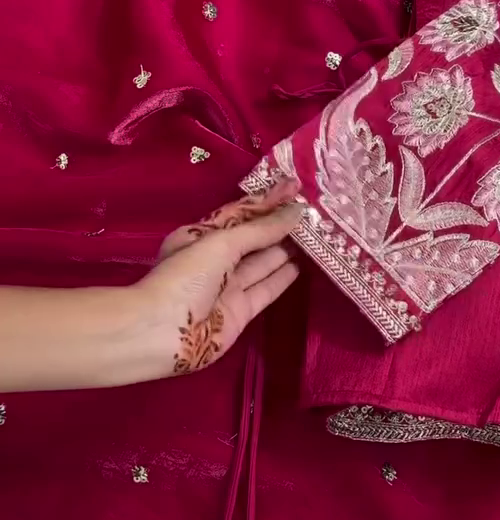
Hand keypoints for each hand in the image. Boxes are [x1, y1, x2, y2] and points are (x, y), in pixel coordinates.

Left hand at [136, 178, 301, 377]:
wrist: (162, 332)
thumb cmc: (186, 276)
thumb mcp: (222, 242)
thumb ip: (261, 229)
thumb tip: (296, 212)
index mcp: (201, 235)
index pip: (240, 212)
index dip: (267, 200)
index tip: (296, 187)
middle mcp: (215, 259)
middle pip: (253, 237)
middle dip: (279, 223)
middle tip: (313, 209)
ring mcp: (228, 287)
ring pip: (262, 262)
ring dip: (286, 247)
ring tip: (316, 232)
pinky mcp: (240, 311)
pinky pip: (266, 288)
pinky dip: (283, 276)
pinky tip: (302, 263)